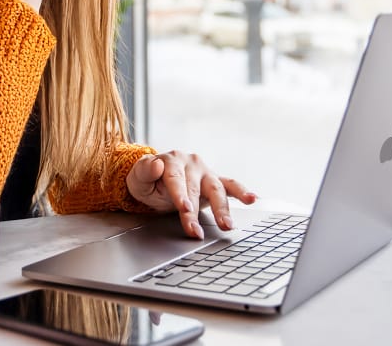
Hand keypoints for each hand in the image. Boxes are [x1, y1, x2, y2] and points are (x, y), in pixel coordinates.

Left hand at [126, 151, 256, 238]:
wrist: (155, 179)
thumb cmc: (147, 180)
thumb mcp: (138, 177)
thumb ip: (145, 170)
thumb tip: (156, 164)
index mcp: (172, 161)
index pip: (177, 180)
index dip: (181, 195)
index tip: (185, 209)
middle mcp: (192, 163)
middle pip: (195, 189)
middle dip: (196, 212)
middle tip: (196, 231)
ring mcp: (205, 172)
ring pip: (216, 190)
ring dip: (223, 209)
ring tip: (227, 225)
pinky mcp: (215, 181)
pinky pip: (230, 186)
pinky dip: (242, 192)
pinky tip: (252, 199)